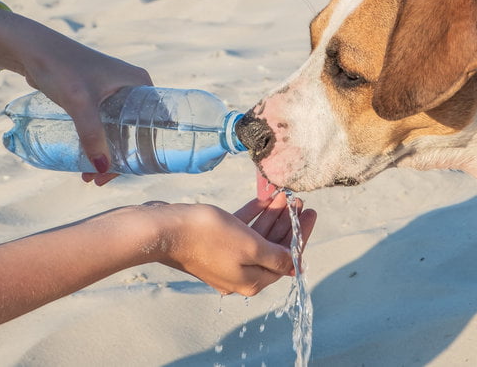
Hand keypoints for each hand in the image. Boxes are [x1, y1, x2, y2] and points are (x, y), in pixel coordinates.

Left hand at [0, 9, 151, 184]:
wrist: (31, 49)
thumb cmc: (60, 67)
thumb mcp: (79, 102)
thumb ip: (91, 135)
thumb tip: (102, 169)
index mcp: (140, 84)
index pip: (156, 123)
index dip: (149, 150)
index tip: (134, 173)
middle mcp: (132, 88)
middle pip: (135, 133)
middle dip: (120, 159)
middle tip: (101, 180)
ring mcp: (114, 93)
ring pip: (117, 132)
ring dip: (105, 155)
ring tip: (87, 176)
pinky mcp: (95, 98)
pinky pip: (103, 127)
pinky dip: (96, 144)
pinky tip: (84, 160)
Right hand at [141, 181, 315, 294]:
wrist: (165, 230)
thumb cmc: (208, 237)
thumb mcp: (251, 246)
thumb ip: (276, 256)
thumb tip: (295, 266)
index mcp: (252, 280)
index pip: (286, 260)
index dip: (301, 235)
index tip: (310, 213)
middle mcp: (240, 274)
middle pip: (273, 248)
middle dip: (288, 223)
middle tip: (299, 201)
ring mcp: (226, 260)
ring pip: (257, 237)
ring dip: (272, 216)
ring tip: (285, 195)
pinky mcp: (213, 245)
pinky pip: (240, 231)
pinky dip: (253, 215)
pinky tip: (264, 198)